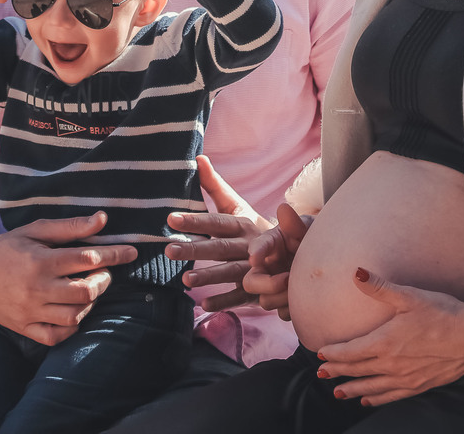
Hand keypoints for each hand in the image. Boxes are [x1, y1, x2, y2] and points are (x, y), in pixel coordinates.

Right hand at [0, 212, 137, 345]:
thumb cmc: (8, 247)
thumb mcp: (36, 229)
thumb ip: (70, 227)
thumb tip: (103, 219)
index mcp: (40, 261)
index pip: (87, 258)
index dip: (114, 254)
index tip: (131, 252)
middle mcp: (36, 288)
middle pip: (86, 291)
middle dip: (103, 280)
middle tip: (102, 272)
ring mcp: (29, 312)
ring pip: (74, 315)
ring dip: (90, 303)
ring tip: (87, 290)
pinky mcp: (23, 328)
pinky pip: (56, 336)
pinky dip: (71, 325)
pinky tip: (73, 311)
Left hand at [165, 156, 272, 310]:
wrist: (294, 249)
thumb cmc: (253, 225)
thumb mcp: (237, 205)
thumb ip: (215, 185)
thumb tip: (198, 158)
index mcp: (242, 223)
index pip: (216, 221)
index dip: (195, 220)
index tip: (170, 219)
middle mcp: (248, 244)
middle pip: (220, 247)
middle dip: (196, 249)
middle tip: (169, 250)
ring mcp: (254, 268)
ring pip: (231, 272)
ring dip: (210, 276)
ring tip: (185, 280)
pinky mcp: (256, 287)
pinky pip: (240, 296)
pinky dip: (224, 301)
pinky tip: (204, 305)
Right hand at [243, 203, 310, 320]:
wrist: (336, 259)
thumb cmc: (317, 238)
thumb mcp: (309, 228)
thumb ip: (295, 223)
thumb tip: (283, 208)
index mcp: (272, 244)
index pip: (259, 246)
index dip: (256, 251)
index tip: (255, 257)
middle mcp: (268, 267)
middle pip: (251, 282)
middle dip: (267, 284)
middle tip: (287, 278)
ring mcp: (275, 287)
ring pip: (266, 301)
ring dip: (283, 297)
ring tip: (303, 289)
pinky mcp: (285, 303)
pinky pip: (282, 313)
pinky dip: (293, 308)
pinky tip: (308, 300)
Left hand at [316, 269, 463, 405]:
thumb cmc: (443, 313)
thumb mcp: (409, 296)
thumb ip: (379, 288)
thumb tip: (356, 273)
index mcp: (385, 342)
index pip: (351, 351)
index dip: (334, 353)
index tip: (320, 354)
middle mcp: (392, 364)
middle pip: (357, 370)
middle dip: (337, 372)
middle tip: (321, 374)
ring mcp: (406, 378)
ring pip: (372, 387)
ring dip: (353, 389)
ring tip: (337, 392)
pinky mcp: (420, 385)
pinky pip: (392, 396)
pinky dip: (377, 399)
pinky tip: (368, 401)